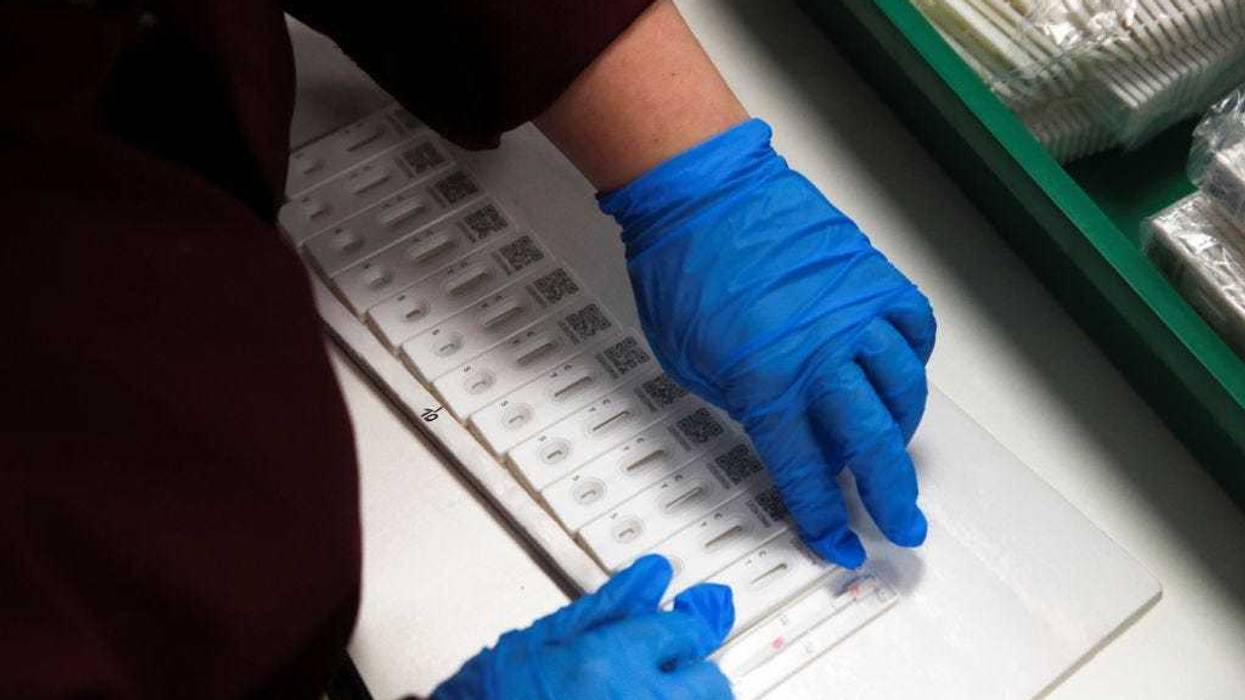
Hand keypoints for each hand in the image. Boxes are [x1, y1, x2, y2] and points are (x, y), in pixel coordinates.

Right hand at [431, 555, 734, 699]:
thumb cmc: (498, 692)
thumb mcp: (551, 636)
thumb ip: (612, 604)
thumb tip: (653, 575)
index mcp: (614, 660)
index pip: (687, 631)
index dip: (681, 626)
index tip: (675, 627)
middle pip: (711, 682)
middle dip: (693, 671)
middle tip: (668, 667)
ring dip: (682, 696)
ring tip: (644, 690)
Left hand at [599, 120, 935, 568]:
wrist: (699, 192)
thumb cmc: (680, 270)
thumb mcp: (693, 363)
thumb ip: (748, 404)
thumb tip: (788, 435)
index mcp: (768, 383)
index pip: (806, 470)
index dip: (824, 515)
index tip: (838, 540)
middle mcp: (823, 353)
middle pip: (873, 442)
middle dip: (890, 494)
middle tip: (903, 523)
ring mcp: (854, 310)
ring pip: (903, 386)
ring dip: (904, 427)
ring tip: (894, 445)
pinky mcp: (870, 273)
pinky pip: (912, 325)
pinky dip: (912, 356)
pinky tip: (899, 371)